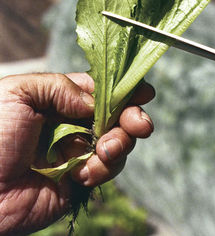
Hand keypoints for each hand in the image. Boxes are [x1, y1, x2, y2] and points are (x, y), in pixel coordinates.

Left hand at [0, 73, 154, 235]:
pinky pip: (105, 170)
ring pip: (117, 142)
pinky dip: (103, 169)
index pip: (98, 90)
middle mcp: (72, 124)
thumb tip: (94, 102)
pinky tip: (83, 173)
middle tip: (139, 124)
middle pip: (115, 116)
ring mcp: (77, 153)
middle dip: (132, 117)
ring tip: (107, 148)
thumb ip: (61, 86)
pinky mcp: (79, 181)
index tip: (142, 92)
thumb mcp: (20, 92)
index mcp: (59, 100)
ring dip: (119, 144)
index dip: (122, 90)